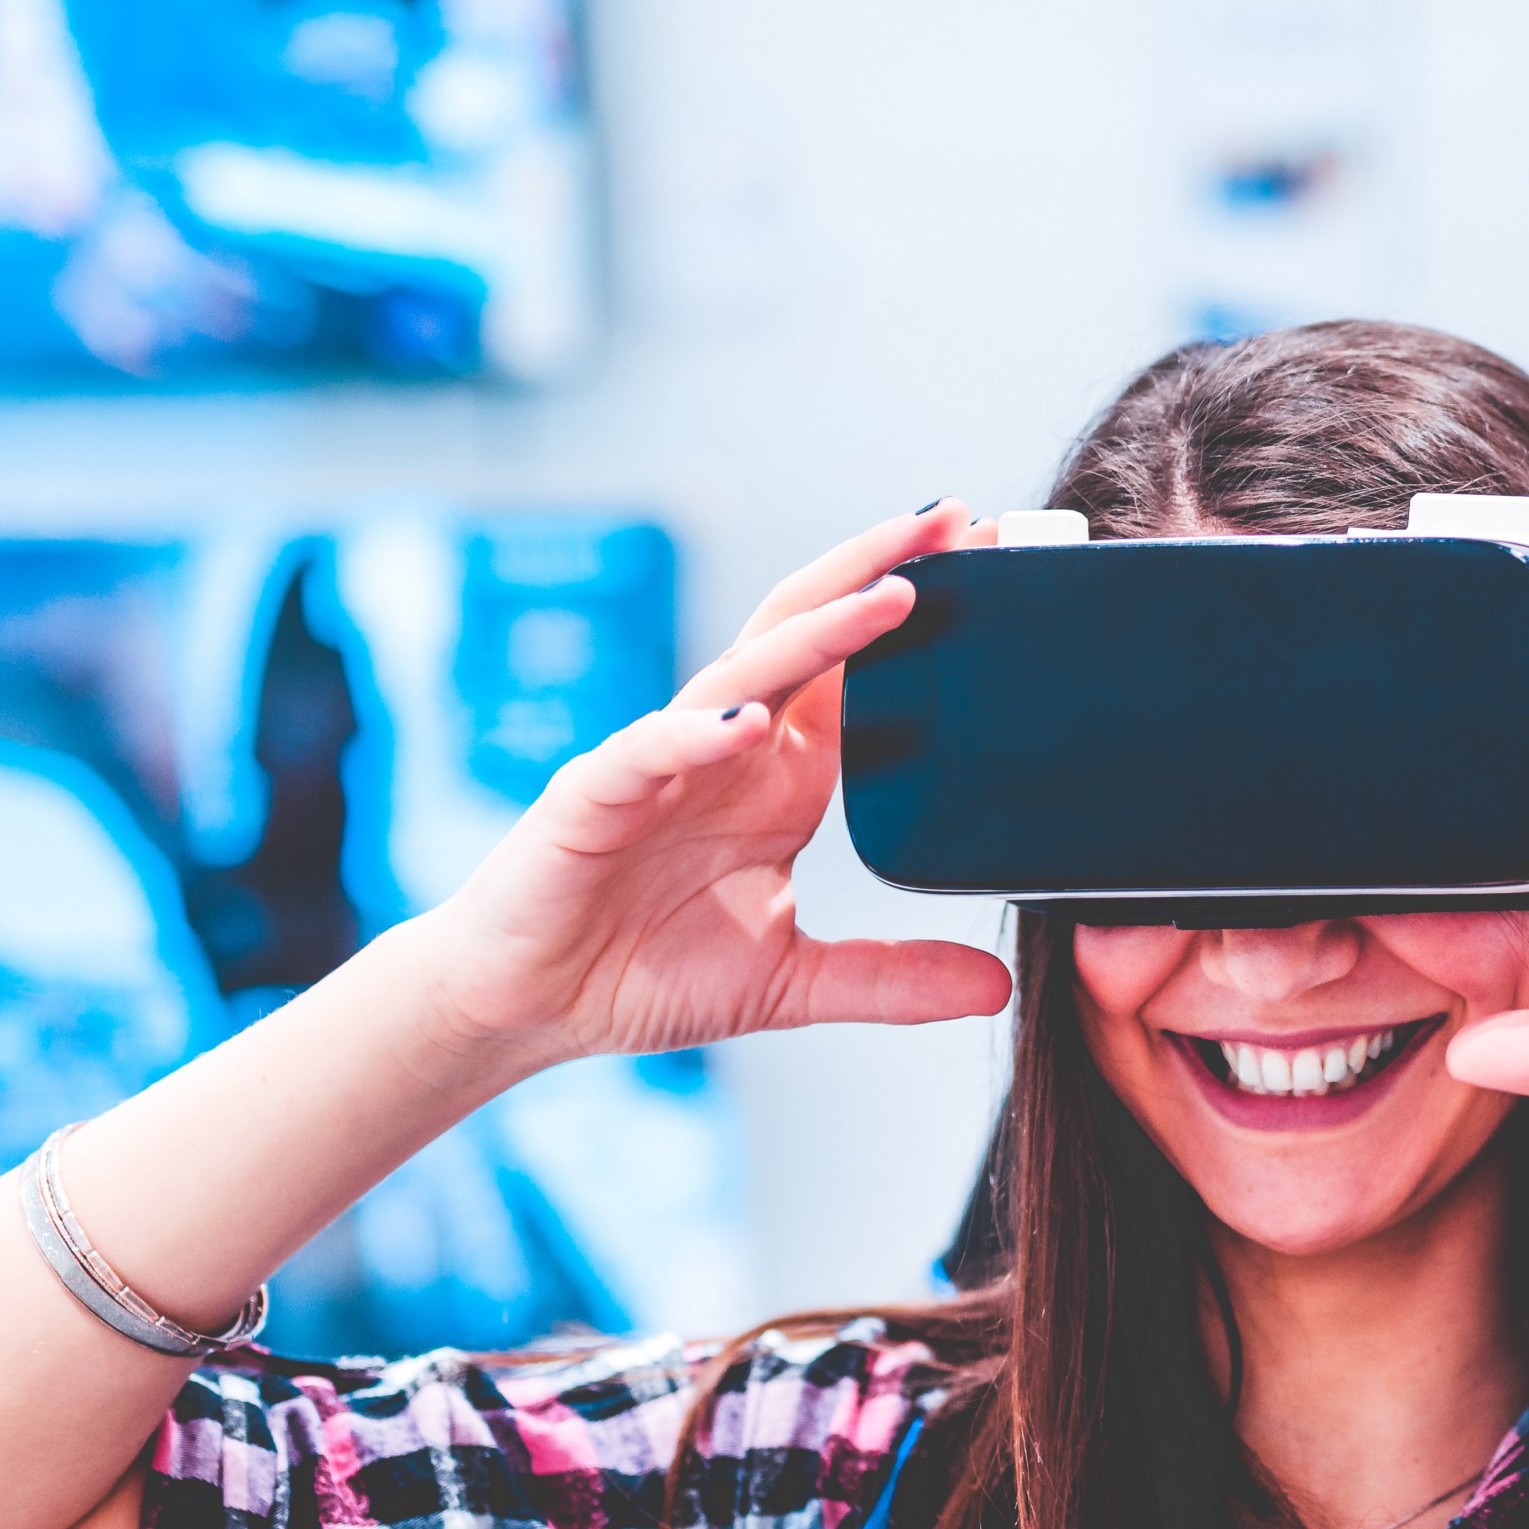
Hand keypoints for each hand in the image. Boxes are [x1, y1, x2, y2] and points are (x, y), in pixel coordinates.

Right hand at [413, 505, 1013, 1072]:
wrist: (529, 1008)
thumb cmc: (643, 972)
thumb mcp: (795, 985)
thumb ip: (893, 979)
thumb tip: (999, 990)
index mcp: (780, 776)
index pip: (860, 672)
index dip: (921, 617)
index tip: (997, 564)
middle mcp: (728, 748)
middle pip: (811, 632)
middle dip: (882, 571)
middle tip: (963, 519)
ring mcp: (662, 761)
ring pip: (746, 671)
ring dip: (820, 631)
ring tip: (893, 595)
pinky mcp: (596, 796)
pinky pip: (649, 749)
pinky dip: (697, 732)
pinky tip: (745, 721)